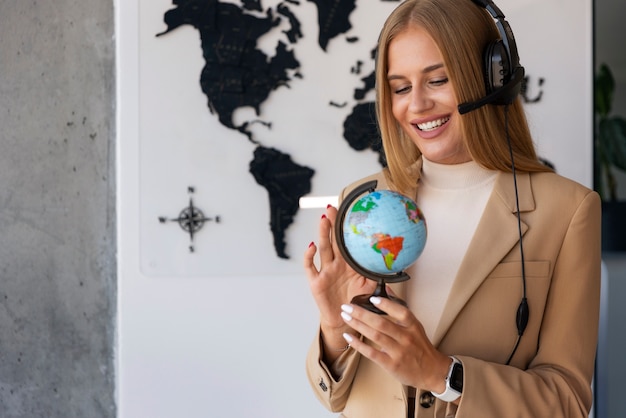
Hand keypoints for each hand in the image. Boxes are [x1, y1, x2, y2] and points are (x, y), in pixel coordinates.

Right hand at [304, 205, 375, 353]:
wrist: (345, 320)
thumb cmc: (357, 302)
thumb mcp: (371, 287)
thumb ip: (380, 275)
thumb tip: (396, 264)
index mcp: (349, 263)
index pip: (347, 241)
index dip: (346, 227)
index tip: (349, 212)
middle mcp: (336, 264)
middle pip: (333, 240)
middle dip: (332, 224)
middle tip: (332, 208)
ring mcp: (325, 271)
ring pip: (323, 249)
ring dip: (322, 234)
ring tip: (323, 220)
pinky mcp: (316, 282)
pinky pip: (311, 266)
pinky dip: (309, 255)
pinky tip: (311, 246)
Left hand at [339, 296, 450, 392]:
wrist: (432, 371)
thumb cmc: (420, 346)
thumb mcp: (415, 325)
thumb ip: (399, 308)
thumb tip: (386, 290)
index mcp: (413, 326)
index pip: (400, 312)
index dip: (386, 304)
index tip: (371, 298)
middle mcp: (406, 338)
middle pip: (382, 323)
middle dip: (362, 314)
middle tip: (347, 307)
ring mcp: (399, 352)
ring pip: (376, 336)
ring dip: (358, 325)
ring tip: (345, 317)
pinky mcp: (391, 364)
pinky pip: (372, 353)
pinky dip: (359, 345)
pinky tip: (349, 337)